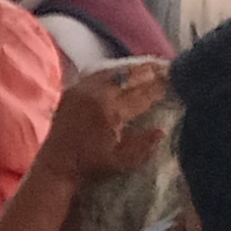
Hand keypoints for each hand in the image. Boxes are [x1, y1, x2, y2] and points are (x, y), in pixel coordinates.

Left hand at [45, 58, 171, 186]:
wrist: (57, 163)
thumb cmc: (91, 164)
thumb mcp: (121, 162)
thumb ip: (143, 146)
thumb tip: (161, 130)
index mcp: (111, 111)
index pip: (142, 95)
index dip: (159, 88)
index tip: (173, 82)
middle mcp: (98, 94)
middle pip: (129, 77)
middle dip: (150, 72)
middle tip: (167, 67)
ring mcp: (83, 89)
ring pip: (114, 71)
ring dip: (133, 68)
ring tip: (150, 65)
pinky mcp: (73, 89)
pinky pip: (97, 73)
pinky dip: (113, 70)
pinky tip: (124, 70)